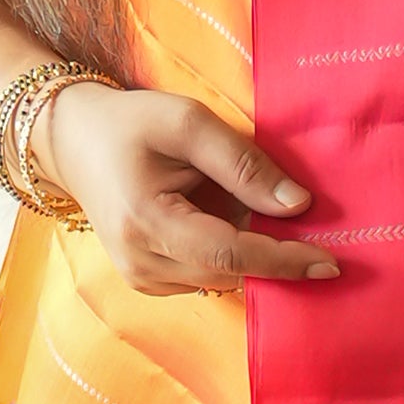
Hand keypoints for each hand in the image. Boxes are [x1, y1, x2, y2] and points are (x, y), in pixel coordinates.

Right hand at [39, 84, 336, 296]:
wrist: (73, 142)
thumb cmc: (130, 124)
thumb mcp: (187, 123)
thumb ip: (242, 164)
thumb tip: (298, 205)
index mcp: (147, 222)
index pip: (229, 255)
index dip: (283, 261)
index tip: (330, 262)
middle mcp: (141, 263)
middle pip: (230, 274)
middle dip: (276, 258)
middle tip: (318, 236)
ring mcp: (141, 278)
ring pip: (220, 280)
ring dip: (251, 255)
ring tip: (258, 213)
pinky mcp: (146, 281)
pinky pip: (205, 276)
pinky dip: (228, 257)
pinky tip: (227, 221)